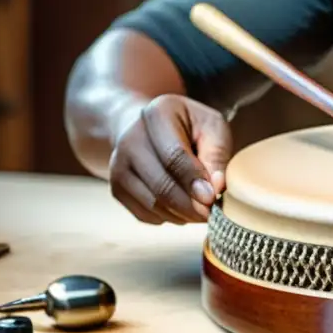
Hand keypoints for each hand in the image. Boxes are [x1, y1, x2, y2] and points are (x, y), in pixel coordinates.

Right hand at [108, 94, 231, 224]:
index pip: (174, 155)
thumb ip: (217, 154)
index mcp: (157, 115)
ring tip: (202, 211)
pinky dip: (167, 218)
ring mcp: (118, 165)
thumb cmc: (189, 126)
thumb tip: (217, 187)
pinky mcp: (116, 186)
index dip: (193, 181)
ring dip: (181, 215)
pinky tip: (183, 209)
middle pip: (160, 184)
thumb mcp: (212, 127)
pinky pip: (143, 213)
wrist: (149, 126)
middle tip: (211, 213)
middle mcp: (130, 139)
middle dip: (190, 206)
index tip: (211, 198)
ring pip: (151, 203)